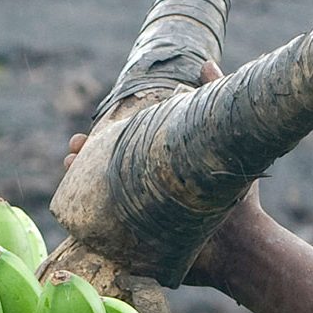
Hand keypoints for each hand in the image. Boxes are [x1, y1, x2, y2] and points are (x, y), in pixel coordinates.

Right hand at [59, 60, 271, 289]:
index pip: (120, 150)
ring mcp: (140, 221)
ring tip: (69, 180)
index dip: (99, 143)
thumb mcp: (226, 142)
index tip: (84, 137)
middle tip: (72, 156)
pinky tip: (75, 216)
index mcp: (159, 169)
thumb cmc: (239, 198)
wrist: (243, 245)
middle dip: (81, 164)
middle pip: (102, 174)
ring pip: (97, 204)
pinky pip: (106, 238)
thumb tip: (205, 63)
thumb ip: (215, 99)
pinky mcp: (141, 248)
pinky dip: (87, 227)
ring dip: (77, 191)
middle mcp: (145, 194)